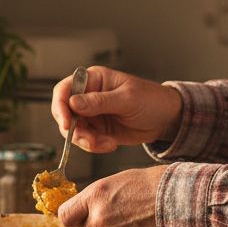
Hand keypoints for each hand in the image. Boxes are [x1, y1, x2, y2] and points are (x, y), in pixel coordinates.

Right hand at [50, 67, 182, 153]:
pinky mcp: (98, 130)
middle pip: (65, 114)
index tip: (67, 125)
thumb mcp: (127, 99)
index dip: (60, 107)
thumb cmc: (151, 100)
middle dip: (76, 131)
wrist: (167, 120)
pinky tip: (111, 144)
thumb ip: (99, 102)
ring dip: (87, 141)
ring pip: (74, 131)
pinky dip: (95, 146)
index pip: (64, 90)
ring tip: (107, 143)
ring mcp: (92, 115)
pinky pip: (86, 141)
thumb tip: (72, 103)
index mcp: (93, 80)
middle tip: (91, 140)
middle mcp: (88, 96)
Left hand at [58, 166, 166, 226]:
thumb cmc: (155, 185)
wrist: (182, 201)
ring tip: (139, 221)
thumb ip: (100, 197)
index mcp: (95, 195)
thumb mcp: (120, 181)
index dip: (73, 218)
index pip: (66, 216)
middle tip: (122, 216)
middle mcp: (99, 217)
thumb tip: (89, 208)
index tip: (79, 218)